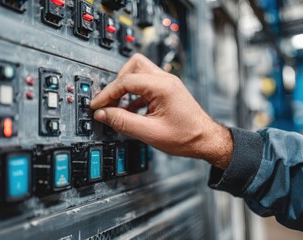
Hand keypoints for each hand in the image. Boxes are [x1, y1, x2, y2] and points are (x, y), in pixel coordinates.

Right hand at [90, 53, 232, 169]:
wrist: (205, 140)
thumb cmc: (186, 137)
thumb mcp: (150, 133)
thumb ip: (123, 122)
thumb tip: (103, 114)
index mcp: (162, 86)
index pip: (126, 81)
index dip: (107, 93)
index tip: (97, 106)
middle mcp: (165, 80)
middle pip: (133, 66)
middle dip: (117, 83)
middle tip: (110, 101)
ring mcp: (167, 84)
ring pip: (139, 73)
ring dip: (125, 88)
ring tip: (119, 108)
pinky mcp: (167, 91)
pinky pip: (144, 85)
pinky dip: (134, 95)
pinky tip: (131, 112)